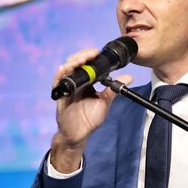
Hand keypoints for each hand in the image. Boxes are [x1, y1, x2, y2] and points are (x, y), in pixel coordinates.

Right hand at [49, 48, 132, 170]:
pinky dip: (61, 74)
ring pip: (66, 69)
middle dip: (83, 55)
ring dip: (73, 62)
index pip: (86, 63)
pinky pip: (57, 82)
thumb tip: (129, 77)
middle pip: (75, 62)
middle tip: (93, 53)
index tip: (99, 52)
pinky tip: (66, 68)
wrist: (79, 134)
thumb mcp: (104, 101)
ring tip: (83, 59)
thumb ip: (114, 88)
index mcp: (86, 82)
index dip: (91, 56)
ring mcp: (66, 87)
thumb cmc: (89, 118)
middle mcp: (75, 82)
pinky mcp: (60, 95)